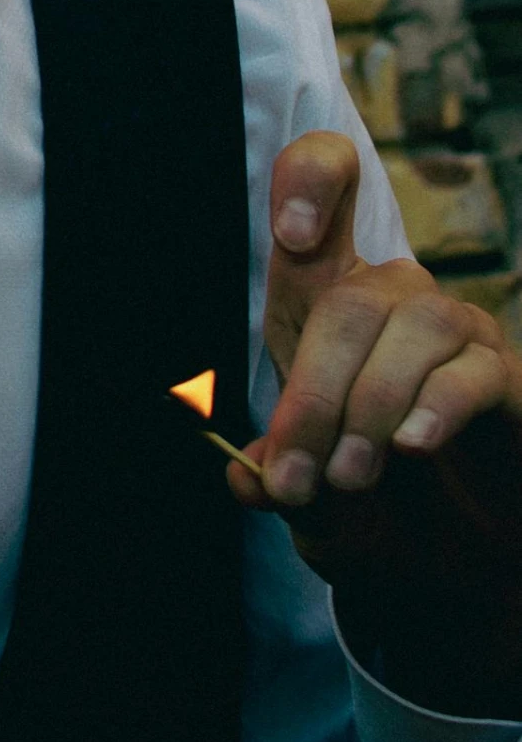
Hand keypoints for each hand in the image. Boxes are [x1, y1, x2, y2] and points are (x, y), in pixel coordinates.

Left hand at [228, 131, 521, 713]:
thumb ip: (279, 477)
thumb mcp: (309, 496)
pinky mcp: (504, 377)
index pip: (325, 185)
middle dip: (314, 394)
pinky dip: (437, 406)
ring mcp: (454, 332)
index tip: (292, 233)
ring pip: (415, 324)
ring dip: (373, 405)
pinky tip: (413, 447)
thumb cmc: (367, 504)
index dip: (311, 181)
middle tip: (298, 478)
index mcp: (323, 297)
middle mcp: (390, 297)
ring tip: (351, 477)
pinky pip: (474, 369)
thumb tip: (245, 475)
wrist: (450, 560)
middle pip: (348, 300)